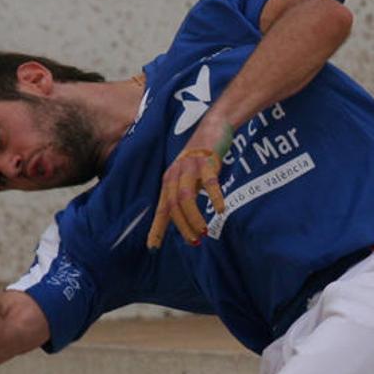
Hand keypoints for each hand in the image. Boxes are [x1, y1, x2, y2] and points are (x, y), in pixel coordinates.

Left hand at [147, 118, 231, 249]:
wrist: (214, 126)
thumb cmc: (201, 157)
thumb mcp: (188, 177)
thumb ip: (185, 195)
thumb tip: (186, 222)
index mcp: (169, 181)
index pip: (161, 209)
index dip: (156, 229)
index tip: (152, 248)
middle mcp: (175, 174)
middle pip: (173, 205)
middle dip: (182, 226)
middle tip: (194, 242)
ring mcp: (190, 167)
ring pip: (186, 196)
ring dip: (194, 216)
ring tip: (204, 231)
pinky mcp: (207, 160)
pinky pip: (210, 182)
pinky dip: (214, 196)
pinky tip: (221, 209)